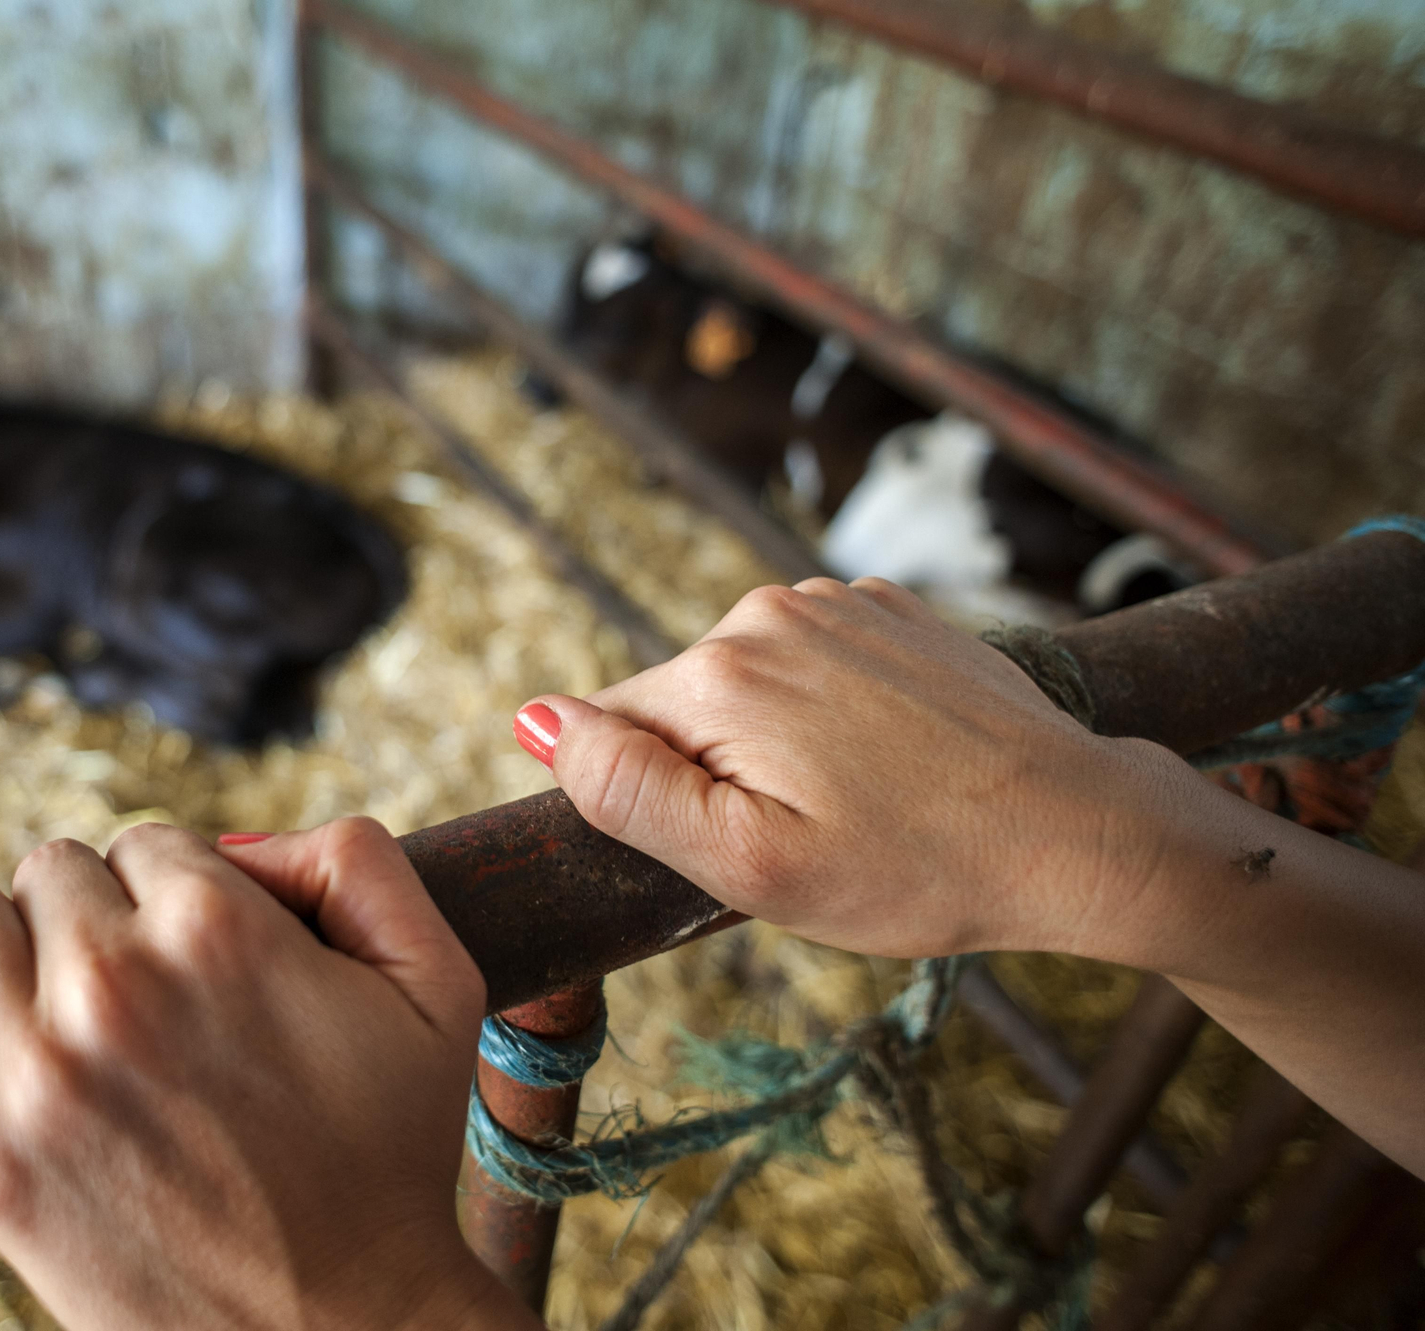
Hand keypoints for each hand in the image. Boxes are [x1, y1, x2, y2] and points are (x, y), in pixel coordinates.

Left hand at [0, 818, 538, 1330]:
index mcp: (219, 927)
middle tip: (147, 1006)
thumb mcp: (438, 982)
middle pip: (54, 873)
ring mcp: (31, 1071)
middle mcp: (114, 985)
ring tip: (60, 1015)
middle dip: (101, 922)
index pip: (148, 845)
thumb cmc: (389, 1156)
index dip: (182, 901)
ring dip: (9, 950)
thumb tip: (232, 845)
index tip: (207, 972)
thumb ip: (357, 860)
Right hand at [516, 577, 1192, 959]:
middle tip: (808, 839)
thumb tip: (534, 720)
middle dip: (718, 776)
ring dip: (775, 744)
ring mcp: (838, 601)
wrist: (1077, 832)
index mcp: (718, 673)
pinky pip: (815, 665)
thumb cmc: (913, 869)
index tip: (740, 846)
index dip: (654, 807)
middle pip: (681, 707)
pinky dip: (831, 714)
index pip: (611, 735)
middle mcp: (767, 611)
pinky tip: (891, 763)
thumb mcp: (749, 865)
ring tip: (860, 805)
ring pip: (748, 687)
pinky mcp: (891, 610)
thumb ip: (627, 789)